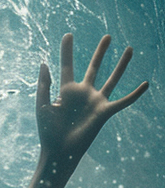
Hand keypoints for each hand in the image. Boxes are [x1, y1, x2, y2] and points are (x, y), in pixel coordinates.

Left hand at [36, 33, 148, 168]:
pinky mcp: (104, 113)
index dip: (67, 51)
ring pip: (112, 79)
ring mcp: (95, 102)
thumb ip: (44, 85)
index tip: (68, 35)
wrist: (59, 152)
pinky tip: (145, 84)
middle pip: (94, 67)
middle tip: (107, 37)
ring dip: (121, 65)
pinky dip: (134, 94)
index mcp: (66, 91)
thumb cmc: (48, 133)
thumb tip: (44, 63)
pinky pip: (123, 102)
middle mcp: (83, 93)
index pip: (67, 65)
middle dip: (101, 52)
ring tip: (130, 49)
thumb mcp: (42, 106)